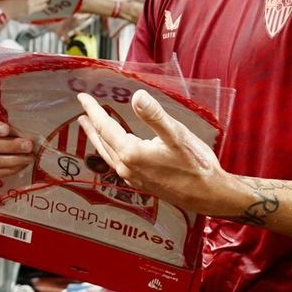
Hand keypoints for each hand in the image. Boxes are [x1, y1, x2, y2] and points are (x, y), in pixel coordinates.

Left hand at [77, 90, 230, 215]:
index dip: (93, 110)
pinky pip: (117, 163)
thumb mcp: (177, 135)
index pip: (105, 127)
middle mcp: (127, 167)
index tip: (82, 97)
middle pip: (102, 141)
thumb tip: (137, 96)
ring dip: (97, 138)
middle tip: (82, 111)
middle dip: (91, 124)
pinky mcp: (141, 182)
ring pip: (108, 153)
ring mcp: (133, 177)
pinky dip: (110, 150)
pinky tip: (114, 148)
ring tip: (89, 127)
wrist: (209, 195)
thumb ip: (155, 116)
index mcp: (131, 153)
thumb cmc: (196, 165)